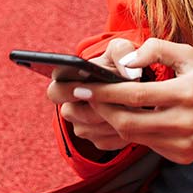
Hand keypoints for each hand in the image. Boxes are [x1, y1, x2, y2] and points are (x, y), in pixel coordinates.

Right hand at [45, 38, 141, 154]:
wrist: (132, 83)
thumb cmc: (119, 63)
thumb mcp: (120, 51)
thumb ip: (122, 52)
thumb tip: (129, 70)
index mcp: (65, 83)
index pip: (55, 92)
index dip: (68, 91)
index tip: (87, 88)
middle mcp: (70, 108)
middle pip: (74, 114)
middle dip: (97, 106)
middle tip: (120, 99)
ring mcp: (83, 126)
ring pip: (92, 130)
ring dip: (112, 119)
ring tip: (133, 108)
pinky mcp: (99, 140)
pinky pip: (107, 141)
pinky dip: (122, 131)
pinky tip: (136, 120)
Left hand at [69, 38, 192, 164]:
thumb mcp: (191, 56)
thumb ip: (157, 50)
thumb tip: (125, 62)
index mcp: (184, 93)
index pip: (133, 96)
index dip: (104, 92)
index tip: (84, 86)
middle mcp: (182, 122)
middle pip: (127, 122)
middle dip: (101, 110)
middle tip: (86, 99)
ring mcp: (182, 143)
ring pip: (134, 137)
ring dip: (114, 122)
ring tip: (102, 108)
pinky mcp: (182, 156)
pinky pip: (149, 146)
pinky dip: (135, 133)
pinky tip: (128, 120)